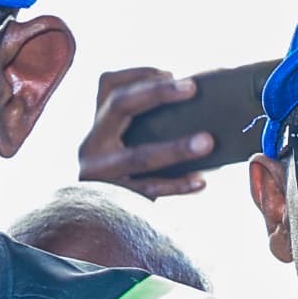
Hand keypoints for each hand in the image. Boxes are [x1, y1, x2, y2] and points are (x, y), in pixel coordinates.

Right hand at [72, 66, 219, 200]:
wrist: (89, 225)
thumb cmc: (123, 177)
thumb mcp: (124, 145)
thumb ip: (148, 125)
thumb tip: (201, 99)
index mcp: (97, 125)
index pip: (108, 84)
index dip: (139, 74)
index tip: (172, 72)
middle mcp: (91, 145)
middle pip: (119, 106)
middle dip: (156, 93)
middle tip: (192, 87)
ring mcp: (99, 175)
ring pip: (138, 156)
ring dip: (176, 148)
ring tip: (208, 142)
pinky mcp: (113, 201)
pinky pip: (149, 190)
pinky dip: (177, 185)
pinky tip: (200, 181)